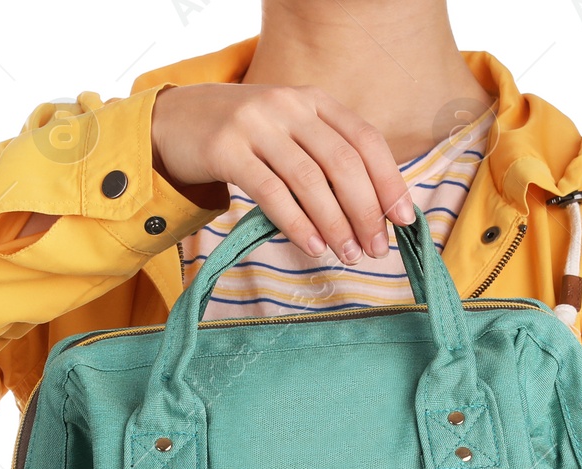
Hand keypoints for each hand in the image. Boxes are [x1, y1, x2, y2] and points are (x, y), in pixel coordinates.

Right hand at [150, 83, 415, 263]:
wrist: (177, 120)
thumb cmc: (245, 137)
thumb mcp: (290, 132)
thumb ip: (325, 157)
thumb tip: (370, 211)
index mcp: (315, 100)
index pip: (366, 140)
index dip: (390, 181)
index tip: (404, 219)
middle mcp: (289, 105)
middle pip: (343, 163)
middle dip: (366, 211)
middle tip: (375, 249)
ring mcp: (256, 124)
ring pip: (310, 180)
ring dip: (335, 224)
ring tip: (347, 256)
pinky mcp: (226, 149)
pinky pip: (271, 192)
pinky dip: (297, 223)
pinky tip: (313, 246)